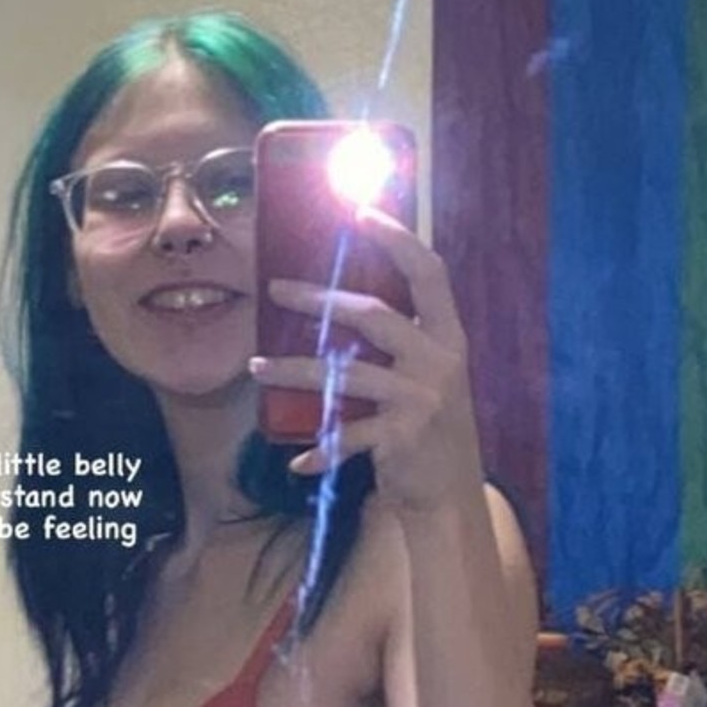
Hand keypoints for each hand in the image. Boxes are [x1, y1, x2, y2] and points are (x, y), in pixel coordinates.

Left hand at [249, 206, 482, 512]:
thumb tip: (342, 302)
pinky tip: (298, 460)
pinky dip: (322, 449)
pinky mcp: (402, 437)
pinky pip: (347, 437)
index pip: (429, 272)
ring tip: (257, 367)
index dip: (398, 239)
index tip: (361, 210)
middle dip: (318, 299)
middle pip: (373, 314)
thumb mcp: (428, 377)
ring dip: (293, 370)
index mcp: (449, 337)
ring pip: (344, 374)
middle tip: (274, 290)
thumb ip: (401, 342)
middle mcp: (440, 360)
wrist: (449, 496)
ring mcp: (422, 399)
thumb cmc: (428, 428)